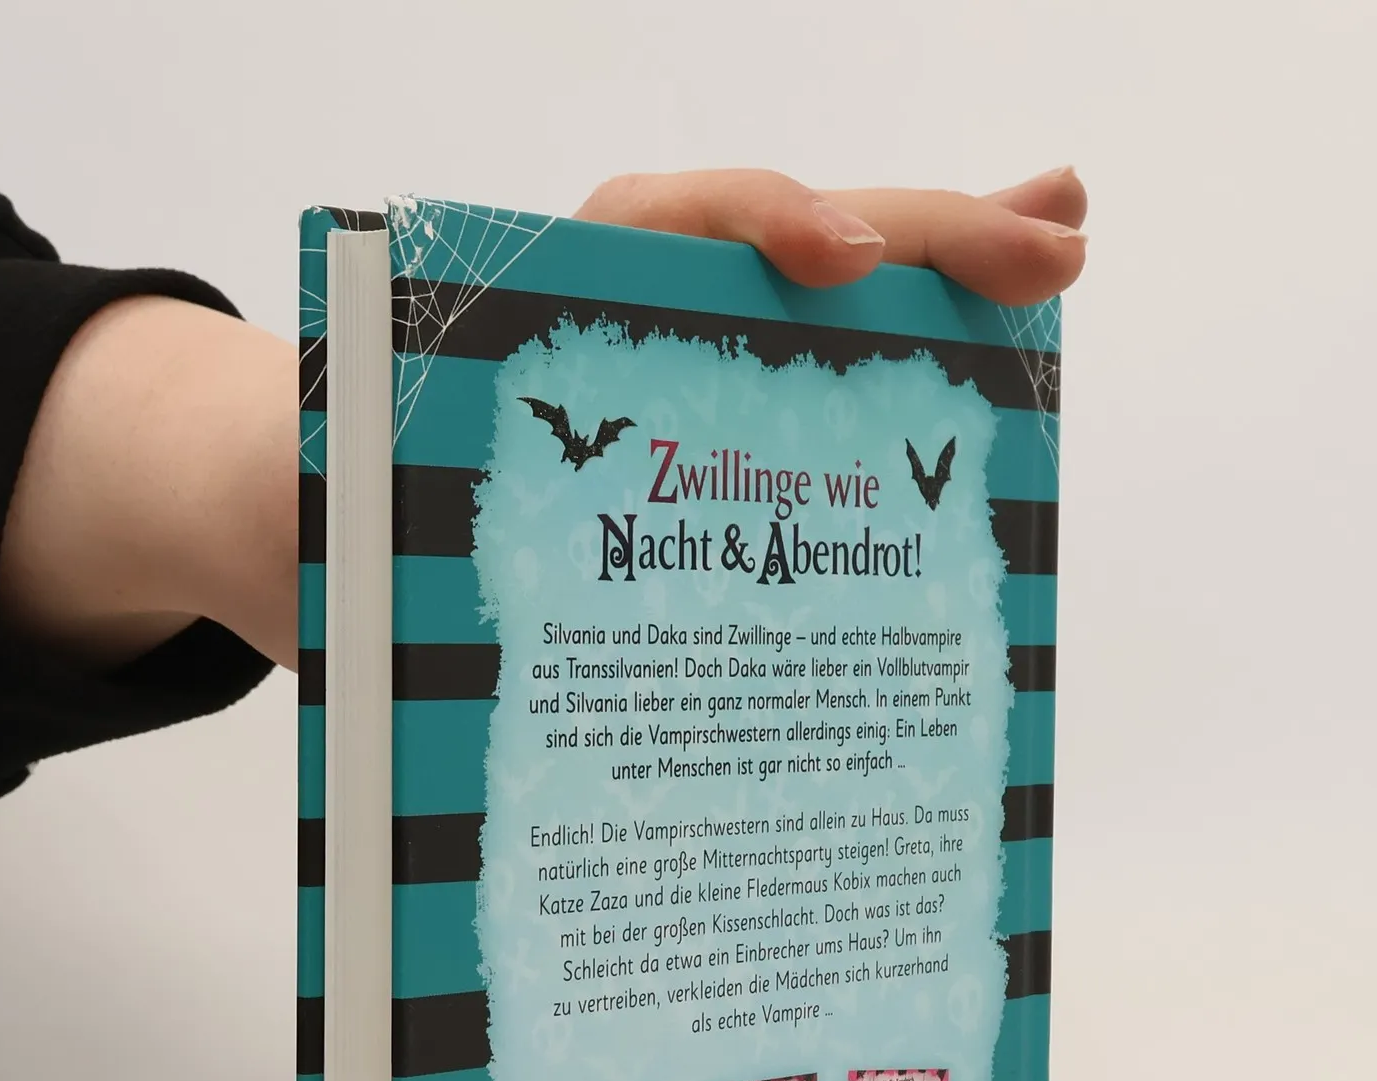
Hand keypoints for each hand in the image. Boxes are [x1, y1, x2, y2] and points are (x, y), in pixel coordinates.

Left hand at [1, 169, 1085, 676]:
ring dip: (945, 276)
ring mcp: (679, 364)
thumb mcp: (332, 502)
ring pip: (822, 305)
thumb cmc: (338, 506)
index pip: (657, 227)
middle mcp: (628, 315)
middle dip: (920, 238)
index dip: (753, 230)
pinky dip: (909, 372)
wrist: (319, 520)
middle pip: (786, 244)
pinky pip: (816, 390)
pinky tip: (996, 366)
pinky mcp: (706, 428)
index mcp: (540, 310)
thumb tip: (347, 557)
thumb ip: (361, 511)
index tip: (834, 264)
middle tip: (1050, 245)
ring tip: (1057, 258)